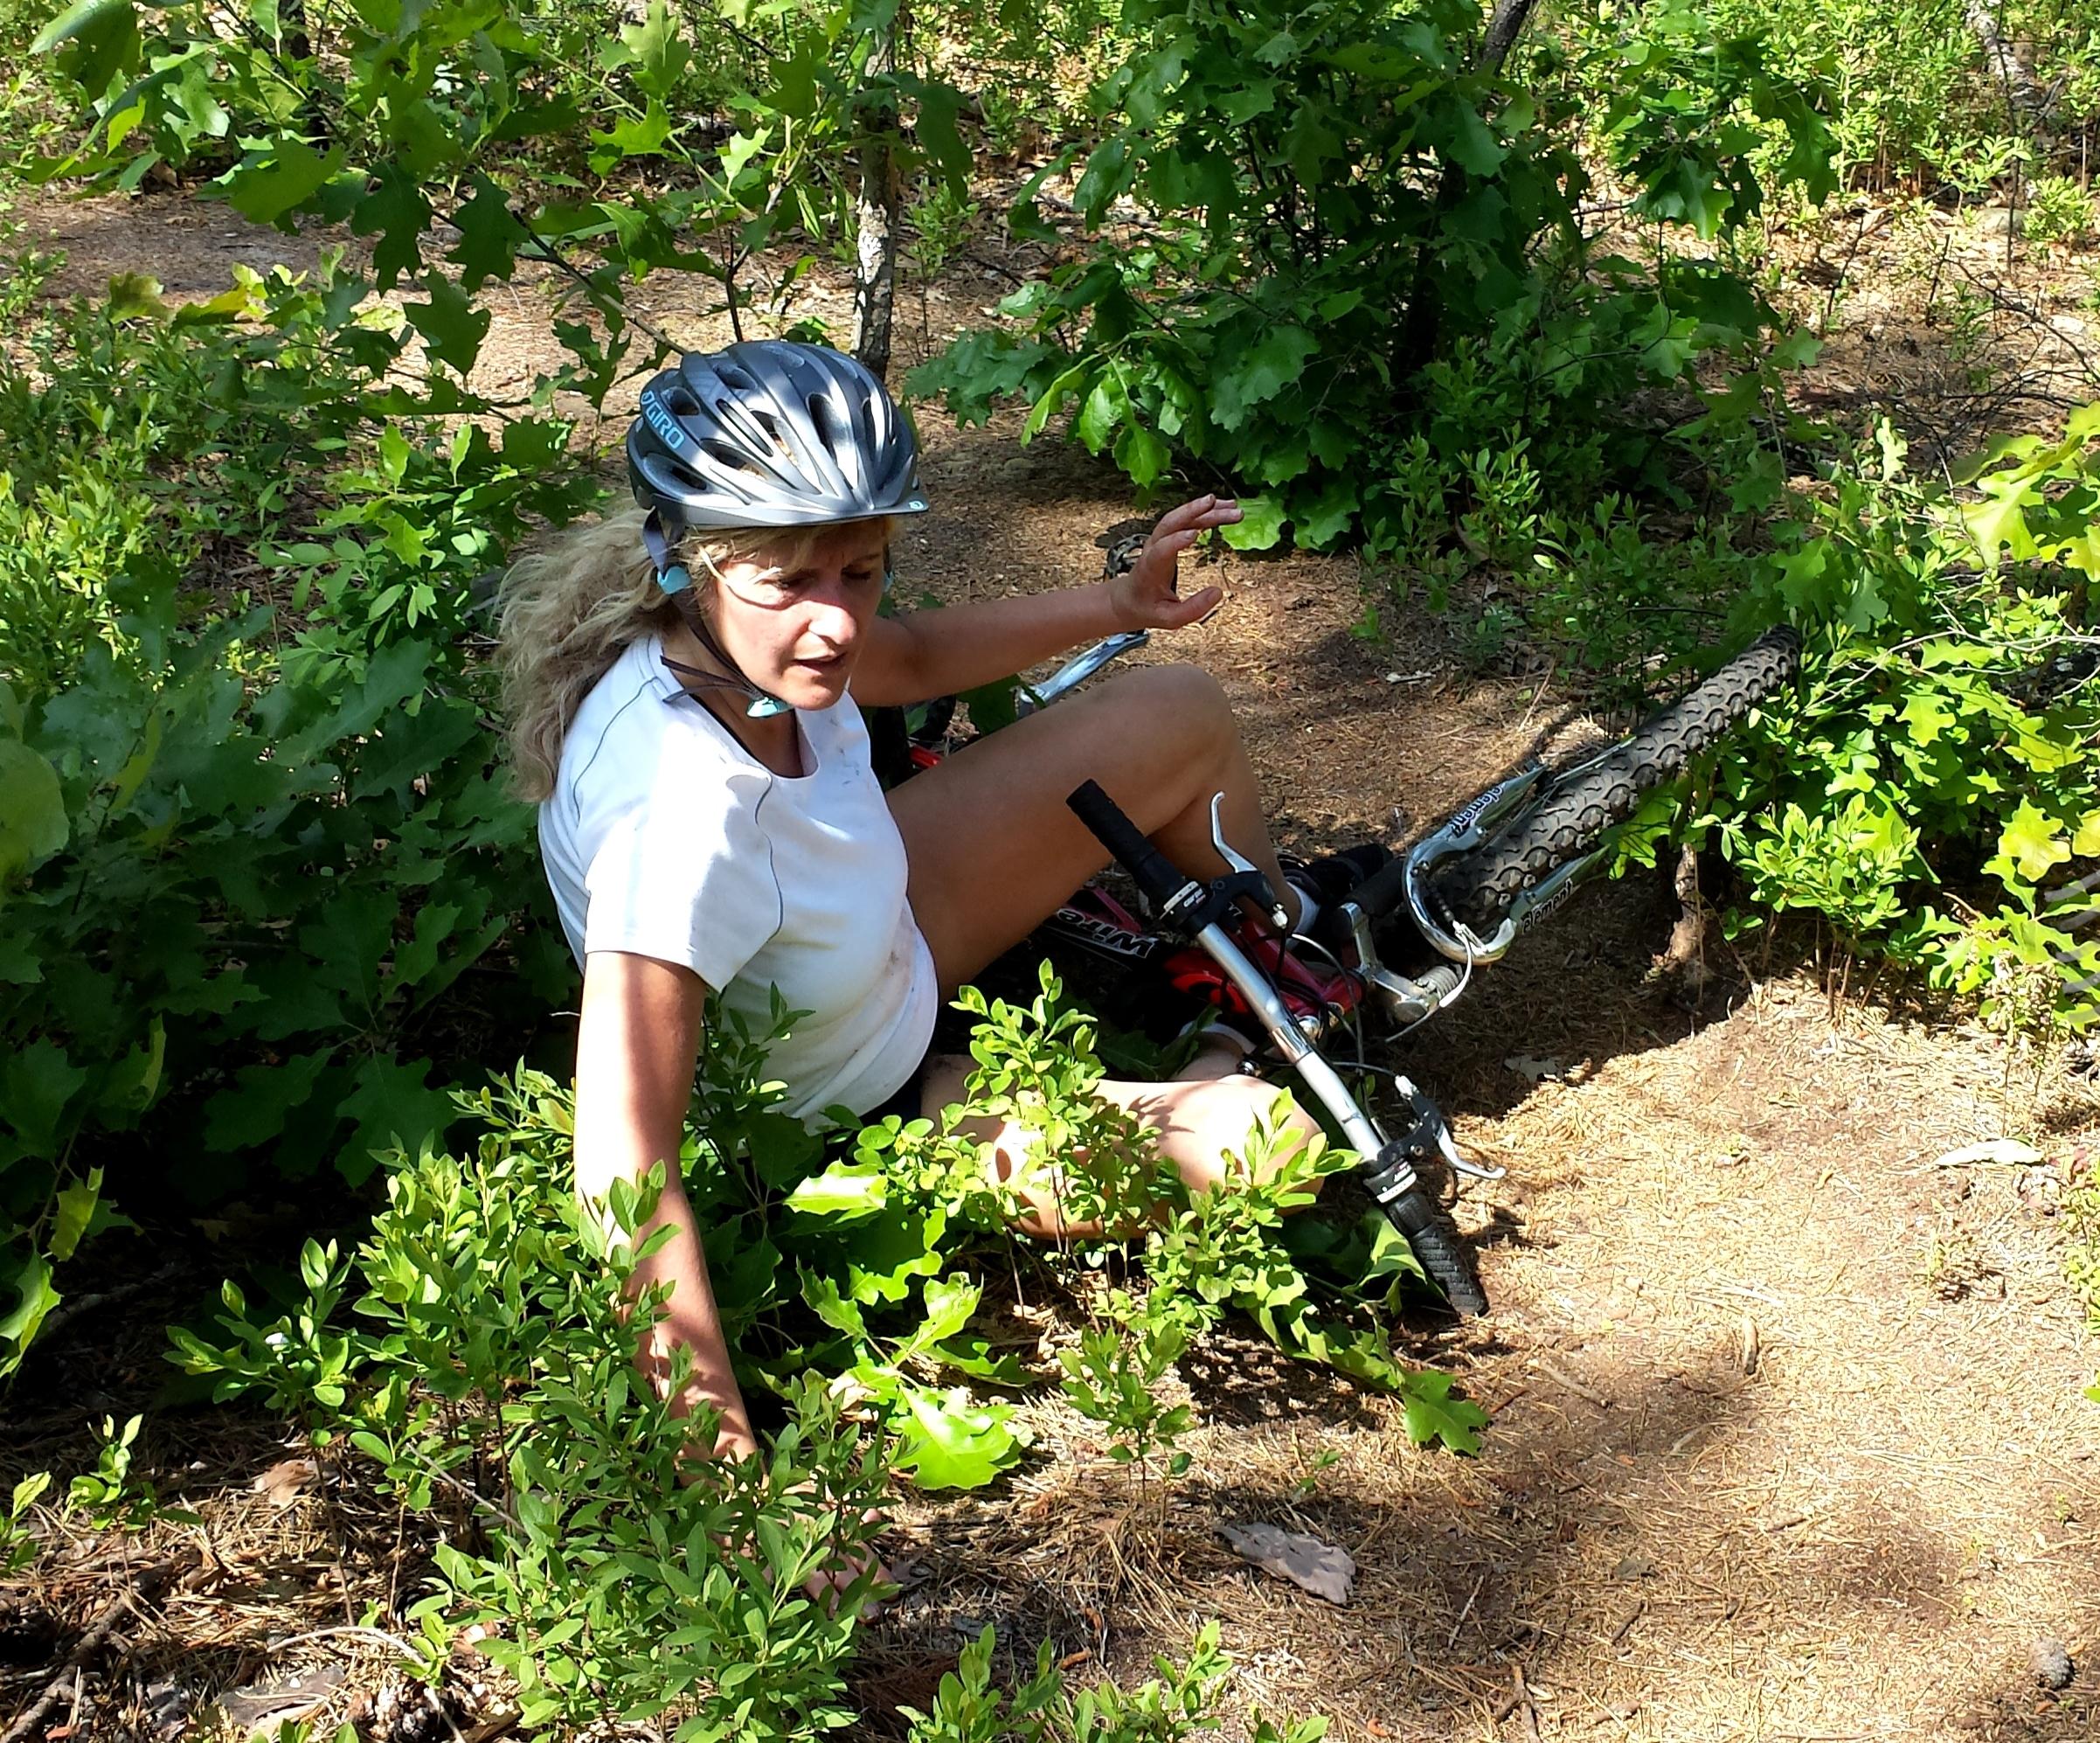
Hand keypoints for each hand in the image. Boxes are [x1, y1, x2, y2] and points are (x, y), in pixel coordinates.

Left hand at [1107, 494, 1240, 630]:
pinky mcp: (1167, 536)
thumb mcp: (1169, 619)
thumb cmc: (1147, 608)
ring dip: (1205, 509)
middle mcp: (1153, 547)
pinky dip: (1203, 512)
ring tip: (1232, 506)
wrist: (1127, 599)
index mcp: (1150, 568)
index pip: (1161, 549)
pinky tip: (1223, 508)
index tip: (1195, 534)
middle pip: (1171, 522)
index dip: (1176, 541)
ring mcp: (1159, 539)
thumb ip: (1193, 609)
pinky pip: (1185, 519)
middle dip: (1195, 511)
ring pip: (1180, 516)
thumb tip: (1218, 592)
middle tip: (1220, 506)